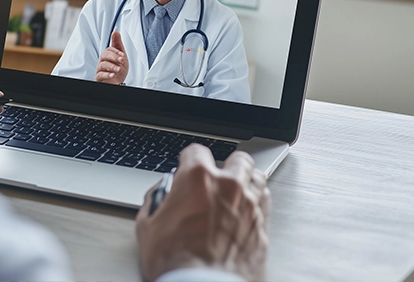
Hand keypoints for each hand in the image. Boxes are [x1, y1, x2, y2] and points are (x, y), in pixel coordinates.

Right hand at [96, 30, 128, 84]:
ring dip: (112, 66)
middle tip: (122, 60)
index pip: (108, 50)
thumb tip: (115, 32)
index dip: (116, 52)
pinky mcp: (99, 79)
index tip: (122, 55)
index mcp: (107, 56)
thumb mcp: (121, 56)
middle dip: (114, 57)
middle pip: (104, 56)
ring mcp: (100, 70)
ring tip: (119, 69)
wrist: (119, 83)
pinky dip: (107, 74)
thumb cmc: (119, 69)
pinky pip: (100, 75)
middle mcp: (102, 62)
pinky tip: (113, 75)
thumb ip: (118, 44)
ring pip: (102, 65)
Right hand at [135, 145, 270, 281]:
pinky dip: (257, 202)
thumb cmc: (176, 262)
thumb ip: (155, 202)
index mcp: (198, 178)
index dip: (189, 159)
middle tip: (217, 176)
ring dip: (246, 180)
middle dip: (226, 165)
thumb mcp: (148, 227)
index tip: (187, 166)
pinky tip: (247, 209)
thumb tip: (161, 197)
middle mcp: (228, 186)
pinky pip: (265, 203)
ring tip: (236, 189)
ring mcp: (250, 205)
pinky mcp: (262, 226)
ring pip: (257, 177)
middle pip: (237, 159)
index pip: (196, 151)